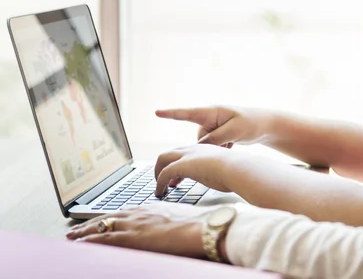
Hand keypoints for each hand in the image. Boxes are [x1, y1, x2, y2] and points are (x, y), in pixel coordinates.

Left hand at [65, 204, 213, 258]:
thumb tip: (169, 224)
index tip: (102, 220)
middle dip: (91, 223)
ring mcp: (134, 224)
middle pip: (109, 216)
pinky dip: (88, 240)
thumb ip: (170, 218)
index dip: (110, 216)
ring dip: (84, 231)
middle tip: (76, 229)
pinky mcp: (132, 237)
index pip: (124, 211)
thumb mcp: (181, 217)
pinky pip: (103, 238)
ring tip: (71, 237)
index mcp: (151, 208)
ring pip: (101, 226)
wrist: (202, 228)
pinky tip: (78, 244)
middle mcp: (139, 213)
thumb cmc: (198, 225)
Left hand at [154, 143, 235, 195]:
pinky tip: (160, 193)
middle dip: (162, 166)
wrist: (236, 169)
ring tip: (159, 188)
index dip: (176, 165)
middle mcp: (193, 149)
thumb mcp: (223, 169)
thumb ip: (216, 172)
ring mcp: (187, 155)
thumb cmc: (235, 172)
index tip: (176, 179)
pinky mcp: (182, 165)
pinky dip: (160, 183)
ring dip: (158, 173)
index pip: (183, 153)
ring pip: (163, 159)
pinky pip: (164, 173)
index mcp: (203, 149)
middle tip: (162, 181)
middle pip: (169, 153)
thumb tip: (219, 181)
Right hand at [155, 106, 271, 145]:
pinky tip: (233, 146)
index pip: (187, 113)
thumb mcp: (233, 131)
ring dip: (216, 149)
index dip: (171, 114)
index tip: (156, 112)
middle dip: (209, 146)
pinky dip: (221, 149)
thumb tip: (198, 149)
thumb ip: (214, 139)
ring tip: (233, 143)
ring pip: (205, 145)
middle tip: (227, 143)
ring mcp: (214, 127)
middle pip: (198, 138)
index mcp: (212, 112)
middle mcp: (210, 118)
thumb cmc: (252, 123)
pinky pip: (212, 147)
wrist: (267, 125)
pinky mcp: (219, 135)